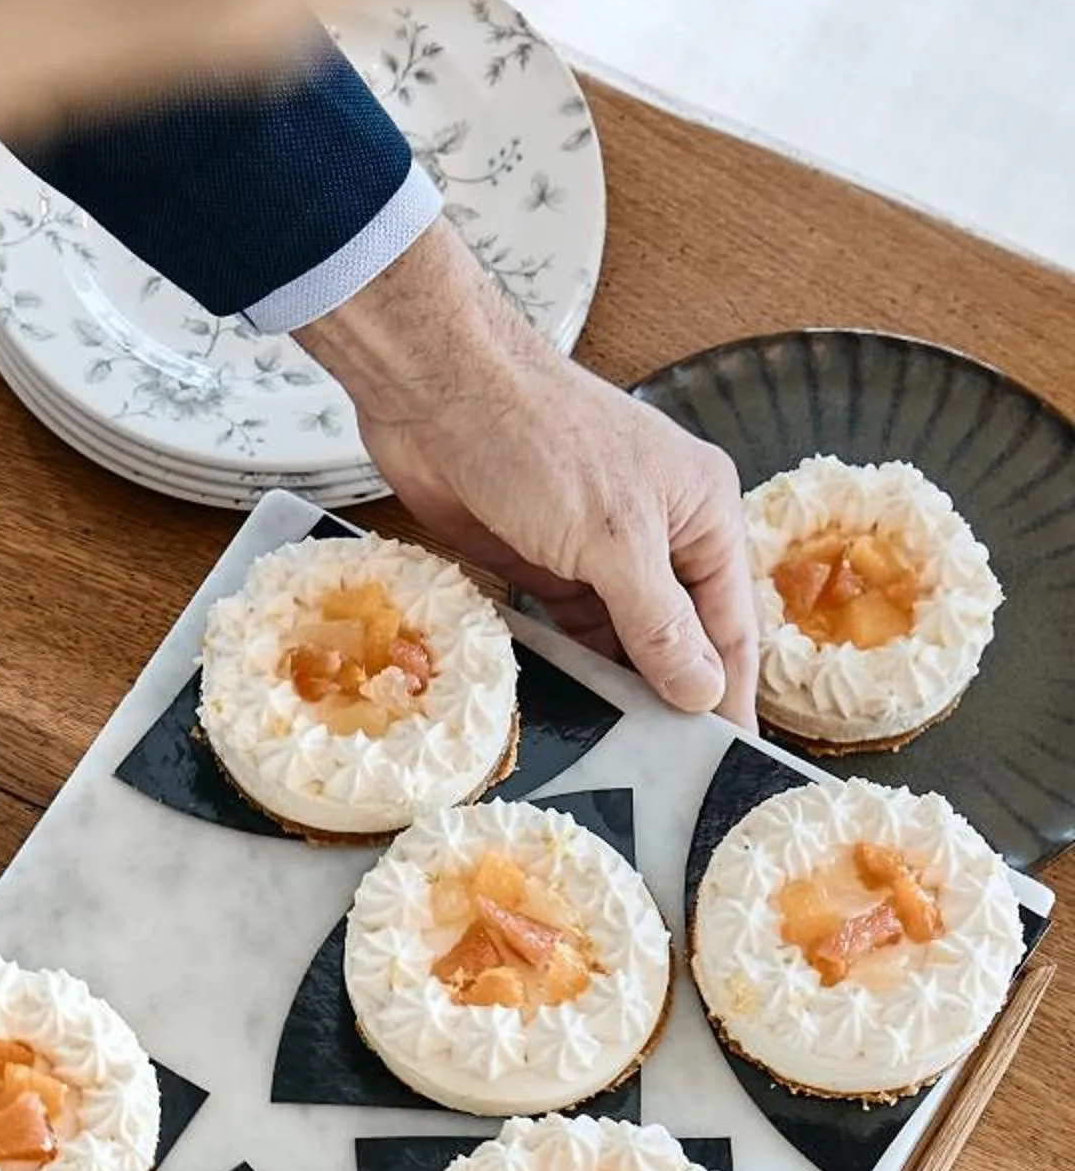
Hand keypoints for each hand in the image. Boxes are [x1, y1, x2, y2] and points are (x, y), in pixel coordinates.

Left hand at [298, 218, 756, 726]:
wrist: (439, 392)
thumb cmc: (541, 442)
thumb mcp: (613, 541)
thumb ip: (658, 622)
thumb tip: (702, 693)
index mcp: (703, 513)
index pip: (732, 624)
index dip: (731, 694)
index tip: (729, 760)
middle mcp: (661, 534)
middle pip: (680, 636)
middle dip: (675, 699)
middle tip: (670, 778)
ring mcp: (599, 551)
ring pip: (623, 640)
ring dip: (621, 691)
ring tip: (623, 762)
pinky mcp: (544, 563)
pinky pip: (570, 631)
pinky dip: (573, 669)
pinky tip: (575, 714)